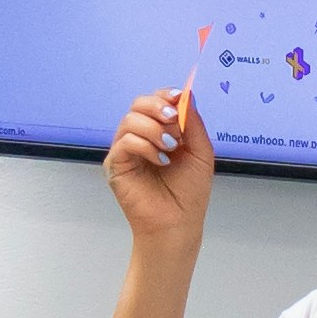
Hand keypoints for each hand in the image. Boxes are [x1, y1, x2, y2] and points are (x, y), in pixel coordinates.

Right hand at [104, 82, 215, 247]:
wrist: (178, 223)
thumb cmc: (189, 193)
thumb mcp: (200, 152)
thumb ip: (193, 123)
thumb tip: (188, 94)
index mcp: (160, 132)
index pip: (155, 102)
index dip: (165, 95)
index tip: (179, 98)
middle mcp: (140, 138)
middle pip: (138, 104)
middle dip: (157, 107)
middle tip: (174, 120)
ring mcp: (126, 151)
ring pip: (130, 120)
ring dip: (153, 129)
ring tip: (170, 147)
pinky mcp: (116, 165)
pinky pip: (125, 142)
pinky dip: (145, 146)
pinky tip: (161, 161)